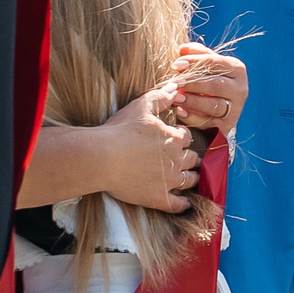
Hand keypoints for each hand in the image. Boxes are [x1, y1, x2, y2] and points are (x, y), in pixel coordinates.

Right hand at [98, 90, 201, 211]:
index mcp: (175, 138)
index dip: (182, 137)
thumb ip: (160, 97)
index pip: (187, 137)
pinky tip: (186, 203)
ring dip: (192, 177)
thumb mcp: (141, 106)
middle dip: (191, 158)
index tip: (178, 139)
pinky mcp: (159, 198)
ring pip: (190, 180)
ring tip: (191, 178)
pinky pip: (178, 205)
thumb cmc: (119, 130)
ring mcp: (169, 181)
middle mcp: (177, 160)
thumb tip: (175, 88)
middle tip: (188, 159)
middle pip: (193, 158)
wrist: (100, 157)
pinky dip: (184, 204)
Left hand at [168, 42, 246, 134]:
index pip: (215, 62)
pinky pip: (210, 122)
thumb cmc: (208, 79)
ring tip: (175, 97)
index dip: (194, 63)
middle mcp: (240, 89)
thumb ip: (196, 54)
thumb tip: (183, 49)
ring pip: (215, 105)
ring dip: (193, 101)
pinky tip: (180, 112)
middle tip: (174, 83)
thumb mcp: (206, 64)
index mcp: (236, 69)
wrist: (218, 105)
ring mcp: (235, 108)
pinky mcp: (227, 124)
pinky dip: (194, 118)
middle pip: (216, 85)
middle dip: (192, 83)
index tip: (176, 65)